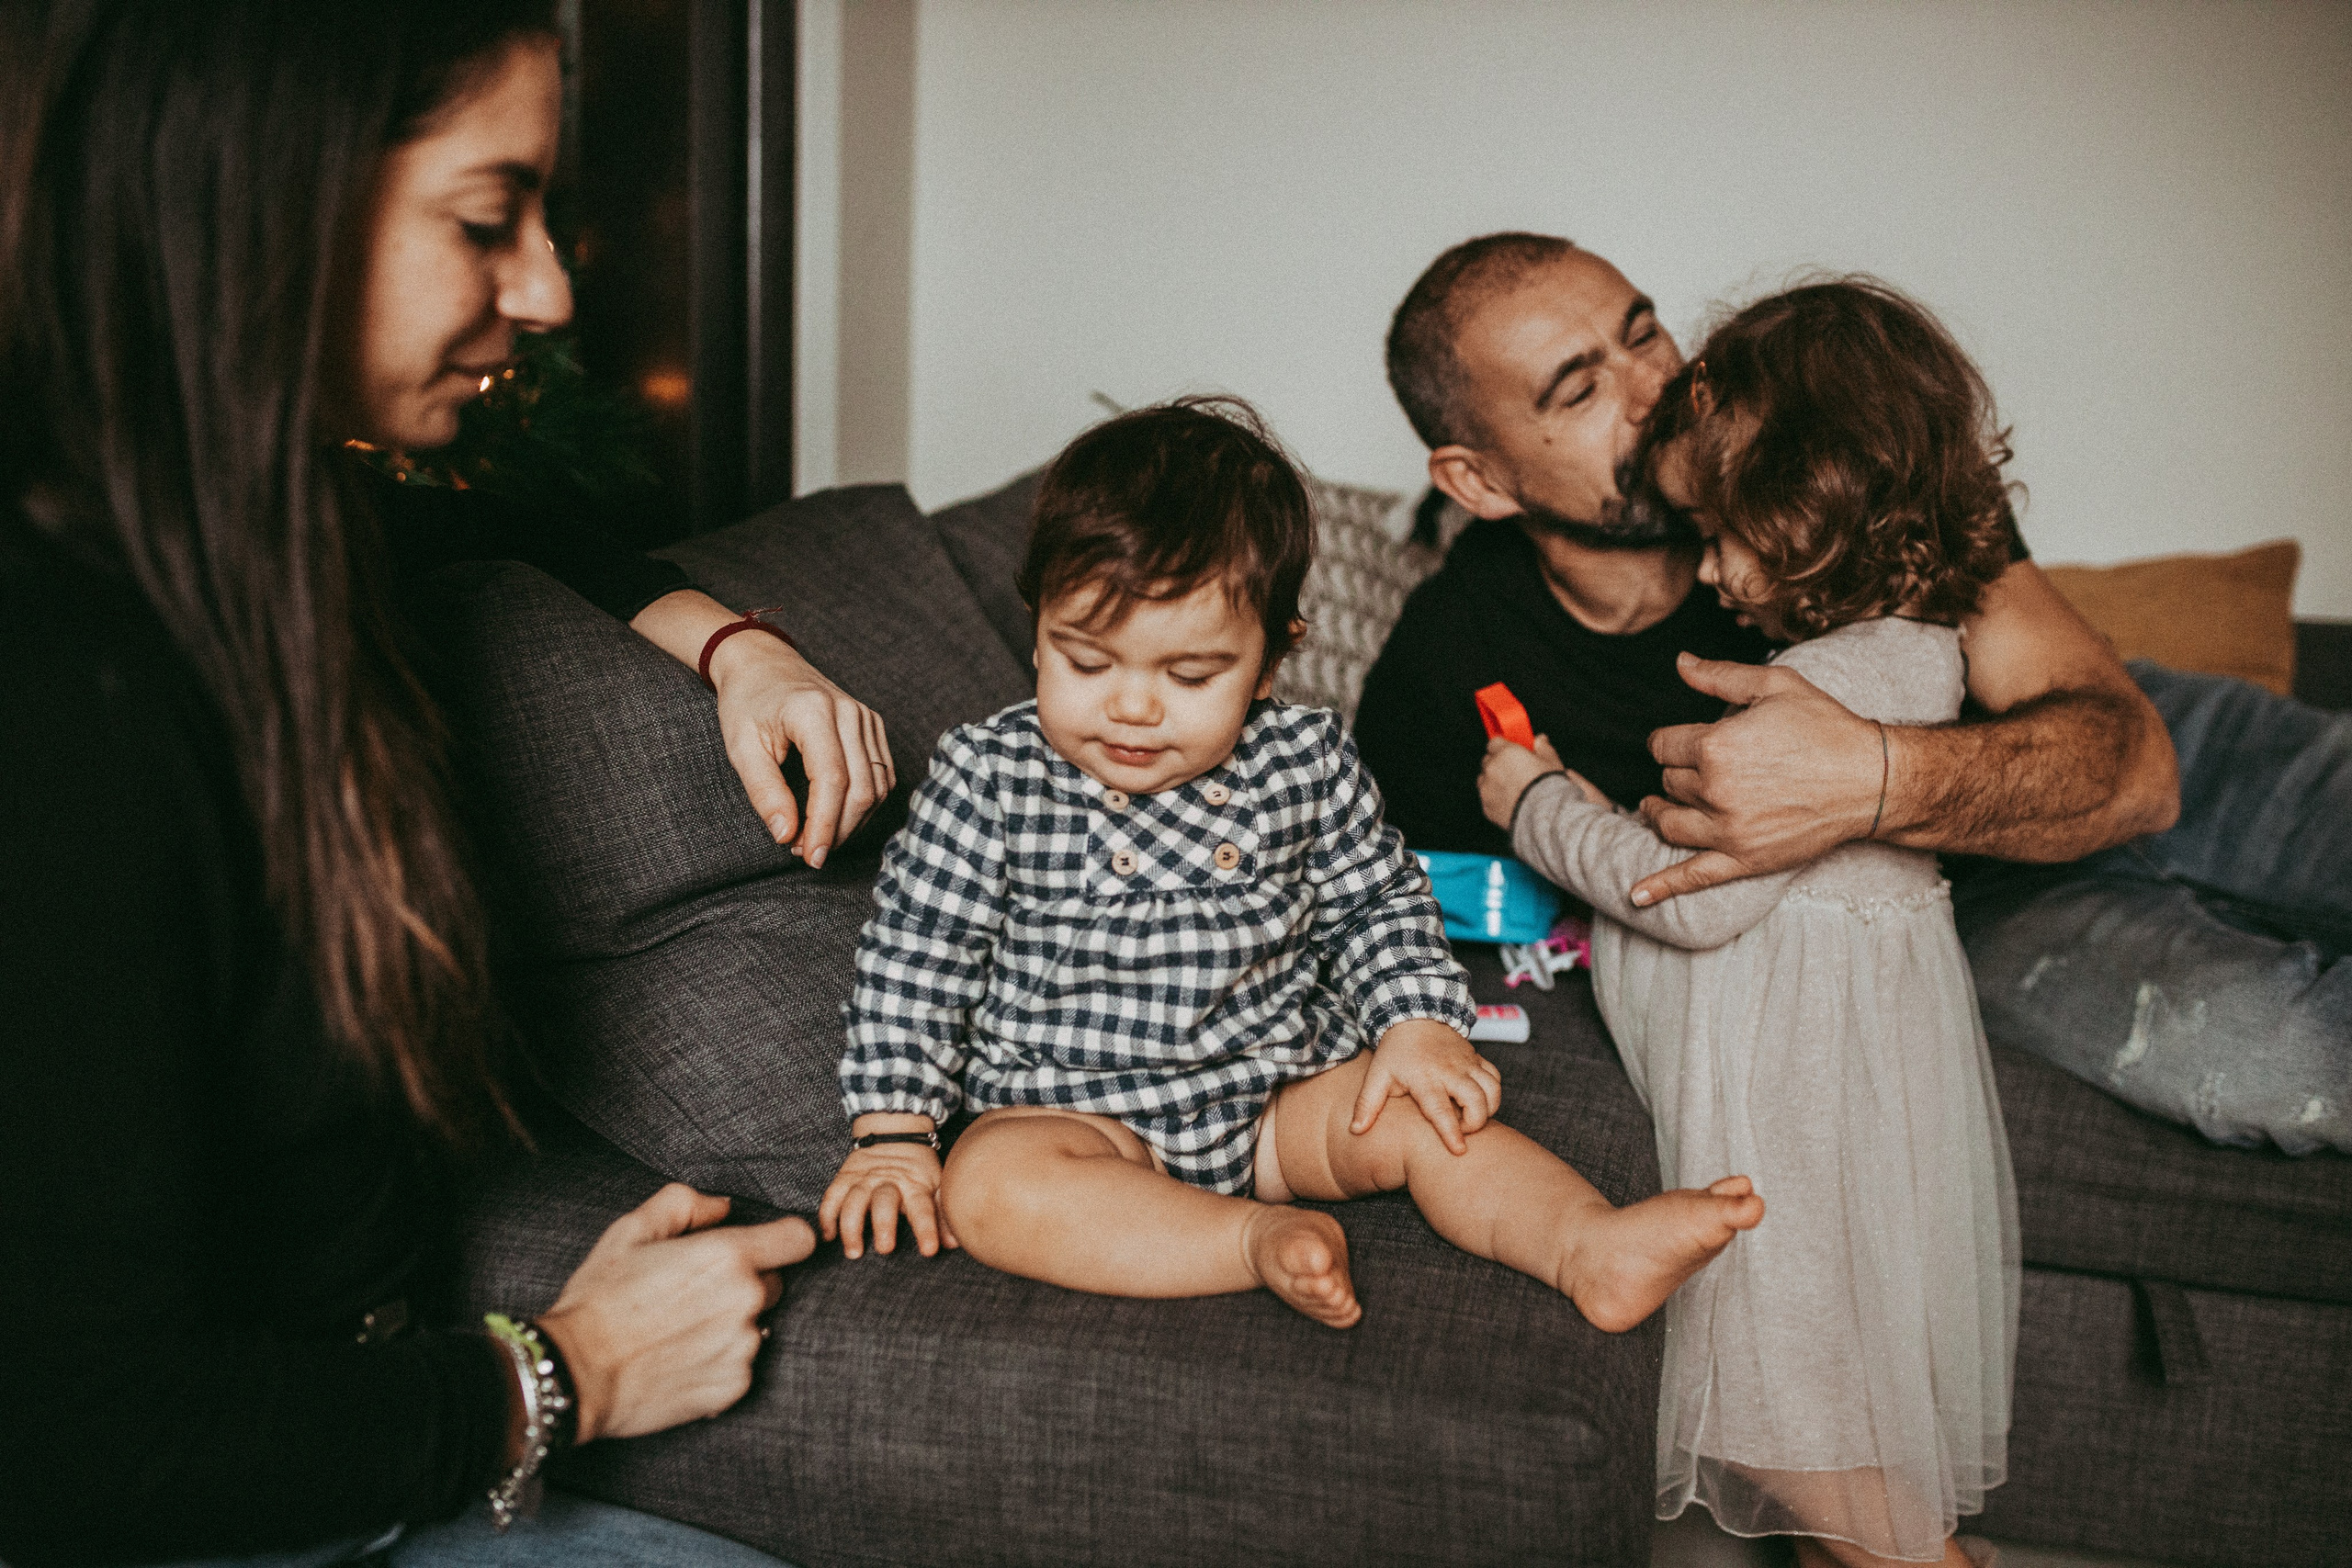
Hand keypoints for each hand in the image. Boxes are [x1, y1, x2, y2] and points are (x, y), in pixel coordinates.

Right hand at [536, 1184, 814, 1443]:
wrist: (576, 1372)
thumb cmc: (600, 1298)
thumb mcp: (631, 1230)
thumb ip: (685, 1204)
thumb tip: (723, 1207)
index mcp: (728, 1256)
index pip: (799, 1239)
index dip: (783, 1239)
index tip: (764, 1246)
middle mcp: (746, 1302)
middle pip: (776, 1283)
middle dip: (747, 1282)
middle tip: (696, 1292)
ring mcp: (744, 1348)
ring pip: (757, 1325)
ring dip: (732, 1324)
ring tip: (681, 1329)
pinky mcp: (734, 1387)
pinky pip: (742, 1363)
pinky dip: (720, 1360)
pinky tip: (681, 1357)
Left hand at [708, 630, 895, 868]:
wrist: (763, 663)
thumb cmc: (747, 702)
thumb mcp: (741, 747)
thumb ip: (764, 791)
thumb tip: (787, 835)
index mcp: (814, 711)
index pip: (832, 779)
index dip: (825, 824)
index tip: (811, 856)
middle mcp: (849, 712)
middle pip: (862, 787)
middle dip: (838, 830)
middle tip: (807, 852)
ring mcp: (866, 717)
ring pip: (878, 786)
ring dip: (853, 822)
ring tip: (818, 837)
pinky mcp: (873, 726)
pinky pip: (883, 775)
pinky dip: (864, 804)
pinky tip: (838, 817)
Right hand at [818, 1117, 955, 1259]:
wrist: (893, 1130)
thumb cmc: (918, 1166)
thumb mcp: (936, 1184)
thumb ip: (944, 1213)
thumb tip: (954, 1243)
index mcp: (914, 1183)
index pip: (923, 1207)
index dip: (926, 1228)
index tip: (929, 1250)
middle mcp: (888, 1180)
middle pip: (884, 1202)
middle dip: (884, 1224)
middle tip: (885, 1249)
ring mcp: (863, 1178)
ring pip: (853, 1201)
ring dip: (851, 1227)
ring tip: (854, 1252)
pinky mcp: (844, 1177)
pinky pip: (831, 1197)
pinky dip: (827, 1216)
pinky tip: (828, 1237)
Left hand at [1350, 1018, 1503, 1153]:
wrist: (1414, 1016)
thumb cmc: (1395, 1052)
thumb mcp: (1377, 1076)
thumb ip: (1367, 1104)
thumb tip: (1355, 1131)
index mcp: (1424, 1078)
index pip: (1441, 1109)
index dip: (1452, 1131)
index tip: (1459, 1150)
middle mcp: (1450, 1071)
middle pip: (1476, 1100)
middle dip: (1476, 1123)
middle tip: (1462, 1130)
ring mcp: (1466, 1063)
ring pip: (1492, 1090)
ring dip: (1488, 1109)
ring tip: (1471, 1118)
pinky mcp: (1477, 1058)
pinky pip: (1494, 1079)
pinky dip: (1493, 1094)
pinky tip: (1479, 1102)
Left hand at [1477, 734, 1589, 830]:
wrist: (1543, 816)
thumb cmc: (1548, 788)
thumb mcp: (1552, 763)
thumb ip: (1543, 748)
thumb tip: (1540, 740)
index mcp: (1506, 753)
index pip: (1495, 742)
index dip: (1503, 746)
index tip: (1510, 751)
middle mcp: (1492, 769)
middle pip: (1488, 760)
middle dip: (1498, 763)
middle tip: (1514, 770)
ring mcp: (1487, 789)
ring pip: (1484, 780)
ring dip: (1493, 781)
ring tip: (1512, 789)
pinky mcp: (1487, 807)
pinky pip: (1487, 799)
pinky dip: (1494, 799)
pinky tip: (1510, 802)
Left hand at [1631, 652, 1881, 905]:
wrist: (1872, 779)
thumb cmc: (1826, 727)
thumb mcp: (1775, 686)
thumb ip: (1721, 675)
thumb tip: (1680, 663)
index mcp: (1715, 746)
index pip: (1663, 745)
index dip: (1669, 741)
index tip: (1680, 741)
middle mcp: (1715, 791)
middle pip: (1669, 783)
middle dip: (1677, 772)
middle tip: (1693, 768)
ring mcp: (1728, 830)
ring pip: (1669, 825)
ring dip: (1658, 814)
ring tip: (1654, 807)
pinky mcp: (1745, 860)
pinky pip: (1694, 876)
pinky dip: (1662, 887)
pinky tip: (1637, 896)